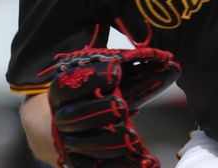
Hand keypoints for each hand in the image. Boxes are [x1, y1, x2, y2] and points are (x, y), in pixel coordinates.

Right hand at [45, 47, 179, 167]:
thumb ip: (126, 69)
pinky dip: (121, 166)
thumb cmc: (87, 95)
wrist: (52, 127)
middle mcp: (61, 118)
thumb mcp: (99, 78)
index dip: (92, 78)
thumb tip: (165, 60)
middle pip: (74, 117)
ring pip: (85, 146)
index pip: (68, 85)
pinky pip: (99, 167)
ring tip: (132, 139)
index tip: (116, 71)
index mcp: (61, 93)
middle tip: (122, 106)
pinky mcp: (80, 162)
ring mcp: (69, 143)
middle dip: (99, 111)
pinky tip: (142, 162)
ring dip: (110, 142)